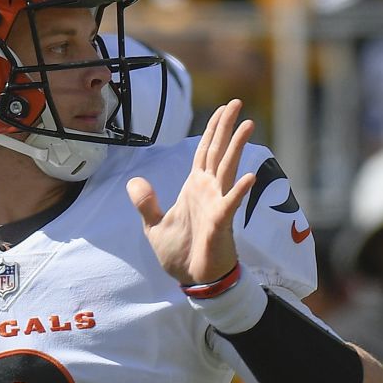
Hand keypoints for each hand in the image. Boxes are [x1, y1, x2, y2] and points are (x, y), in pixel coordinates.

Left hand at [127, 99, 255, 284]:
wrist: (193, 279)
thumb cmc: (179, 253)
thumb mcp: (153, 225)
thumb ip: (145, 202)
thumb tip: (134, 181)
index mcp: (194, 187)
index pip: (204, 151)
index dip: (212, 129)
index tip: (222, 109)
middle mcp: (209, 191)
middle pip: (218, 152)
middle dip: (226, 128)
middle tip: (236, 103)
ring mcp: (217, 204)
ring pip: (228, 169)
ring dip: (237, 148)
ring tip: (247, 124)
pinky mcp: (221, 223)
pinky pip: (231, 204)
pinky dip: (239, 191)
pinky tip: (249, 177)